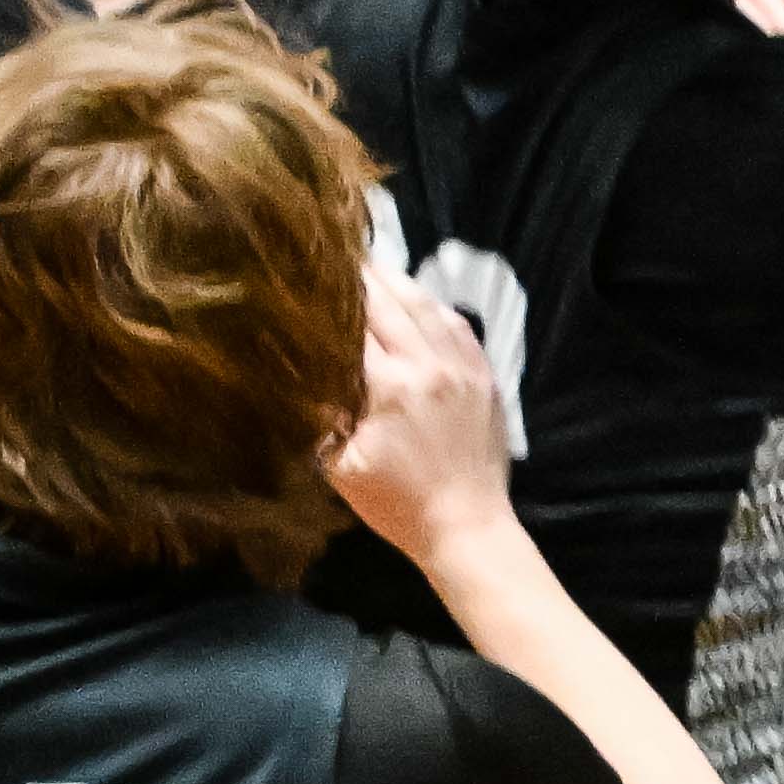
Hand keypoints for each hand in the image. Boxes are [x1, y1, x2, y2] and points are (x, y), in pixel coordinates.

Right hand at [322, 271, 511, 555]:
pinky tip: (420, 298)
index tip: (308, 276)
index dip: (328, 298)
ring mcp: (463, 368)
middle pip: (390, 303)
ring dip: (399, 283)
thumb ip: (321, 416)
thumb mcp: (341, 467)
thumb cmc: (397, 504)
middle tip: (336, 256)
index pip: (352, 324)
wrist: (467, 526)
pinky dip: (435, 306)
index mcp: (389, 386)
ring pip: (428, 306)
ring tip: (374, 267)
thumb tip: (299, 374)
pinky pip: (459, 327)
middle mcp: (428, 365)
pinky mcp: (485, 376)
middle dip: (361, 278)